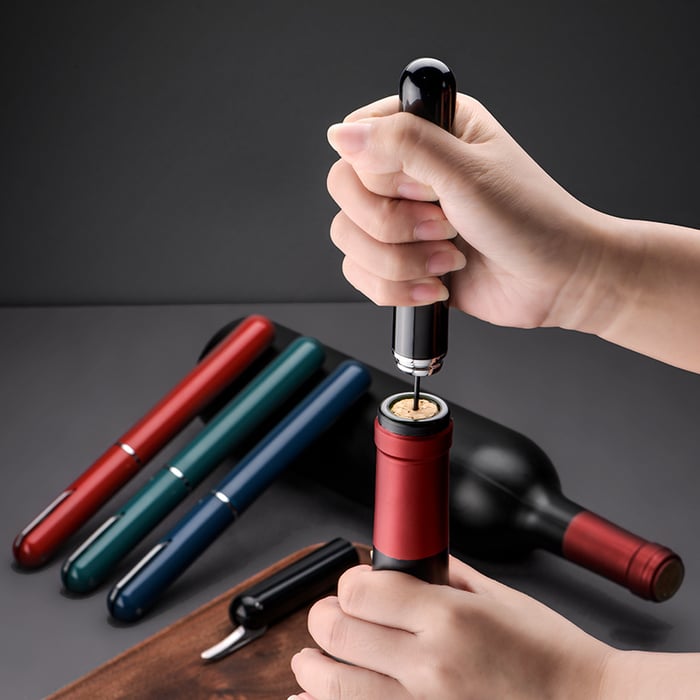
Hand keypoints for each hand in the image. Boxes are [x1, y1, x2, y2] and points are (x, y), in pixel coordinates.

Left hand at [289, 557, 611, 699]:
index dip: (350, 581)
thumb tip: (410, 563)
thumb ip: (447, 575)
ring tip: (313, 659)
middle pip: (336, 633)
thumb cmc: (553, 657)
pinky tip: (311, 699)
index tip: (356, 585)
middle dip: (324, 618)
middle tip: (329, 616)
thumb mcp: (501, 597)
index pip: (360, 589)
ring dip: (313, 667)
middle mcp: (429, 666)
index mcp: (450, 617)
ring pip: (331, 686)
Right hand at [326, 95, 611, 331]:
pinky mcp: (401, 260)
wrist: (556, 281)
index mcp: (429, 130)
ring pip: (349, 238)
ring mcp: (403, 220)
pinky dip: (398, 288)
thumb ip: (403, 144)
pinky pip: (360, 274)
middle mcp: (410, 173)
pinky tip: (436, 284)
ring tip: (448, 258)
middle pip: (345, 192)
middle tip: (443, 225)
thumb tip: (342, 134)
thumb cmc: (530, 221)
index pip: (358, 139)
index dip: (379, 172)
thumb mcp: (467, 172)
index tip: (424, 188)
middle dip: (393, 224)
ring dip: (400, 261)